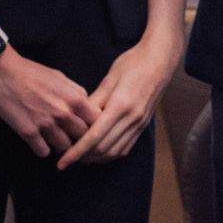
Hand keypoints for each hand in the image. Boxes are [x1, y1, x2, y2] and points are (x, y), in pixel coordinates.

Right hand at [0, 48, 98, 158]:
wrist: (2, 72)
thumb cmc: (31, 72)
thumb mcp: (61, 77)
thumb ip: (76, 93)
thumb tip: (87, 106)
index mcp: (75, 98)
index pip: (97, 121)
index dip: (95, 126)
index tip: (89, 128)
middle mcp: (63, 113)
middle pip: (83, 138)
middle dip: (80, 139)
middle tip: (73, 139)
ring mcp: (45, 124)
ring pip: (64, 148)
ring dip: (61, 146)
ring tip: (56, 141)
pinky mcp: (28, 132)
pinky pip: (43, 152)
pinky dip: (42, 149)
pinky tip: (39, 142)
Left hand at [59, 33, 180, 167]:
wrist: (160, 60)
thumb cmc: (133, 63)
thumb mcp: (109, 78)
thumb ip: (93, 101)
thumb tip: (77, 119)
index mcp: (120, 105)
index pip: (94, 137)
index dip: (76, 152)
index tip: (62, 162)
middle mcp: (132, 118)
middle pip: (103, 149)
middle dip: (83, 157)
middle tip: (66, 158)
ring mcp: (139, 123)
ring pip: (114, 152)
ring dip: (96, 158)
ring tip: (80, 156)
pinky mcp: (143, 125)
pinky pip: (125, 148)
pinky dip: (110, 154)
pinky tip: (99, 151)